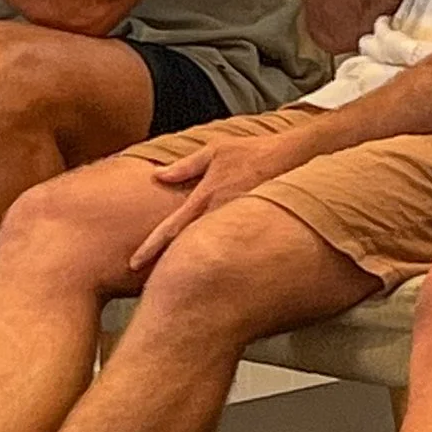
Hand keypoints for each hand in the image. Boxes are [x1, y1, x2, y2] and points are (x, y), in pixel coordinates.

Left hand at [131, 130, 315, 269]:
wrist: (298, 157)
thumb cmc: (256, 151)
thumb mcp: (217, 151)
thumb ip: (186, 166)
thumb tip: (158, 176)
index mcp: (206, 197)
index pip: (172, 228)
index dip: (150, 248)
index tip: (133, 264)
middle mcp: (219, 215)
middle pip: (187, 248)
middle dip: (167, 264)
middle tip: (149, 281)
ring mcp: (237, 226)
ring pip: (209, 250)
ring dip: (193, 263)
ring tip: (177, 280)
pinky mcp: (253, 231)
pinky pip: (230, 246)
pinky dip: (218, 255)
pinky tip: (214, 265)